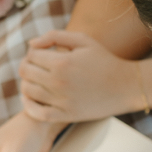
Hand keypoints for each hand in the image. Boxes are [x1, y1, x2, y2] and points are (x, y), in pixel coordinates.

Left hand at [19, 29, 142, 122]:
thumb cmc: (104, 60)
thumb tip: (31, 45)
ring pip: (27, 91)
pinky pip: (37, 114)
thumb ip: (54, 36)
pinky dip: (29, 106)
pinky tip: (30, 99)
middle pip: (25, 72)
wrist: (126, 86)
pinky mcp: (66, 115)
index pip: (31, 55)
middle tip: (38, 66)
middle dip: (28, 66)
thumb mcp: (83, 40)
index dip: (33, 52)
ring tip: (37, 79)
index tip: (42, 54)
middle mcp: (58, 82)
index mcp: (62, 62)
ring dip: (27, 83)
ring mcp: (62, 101)